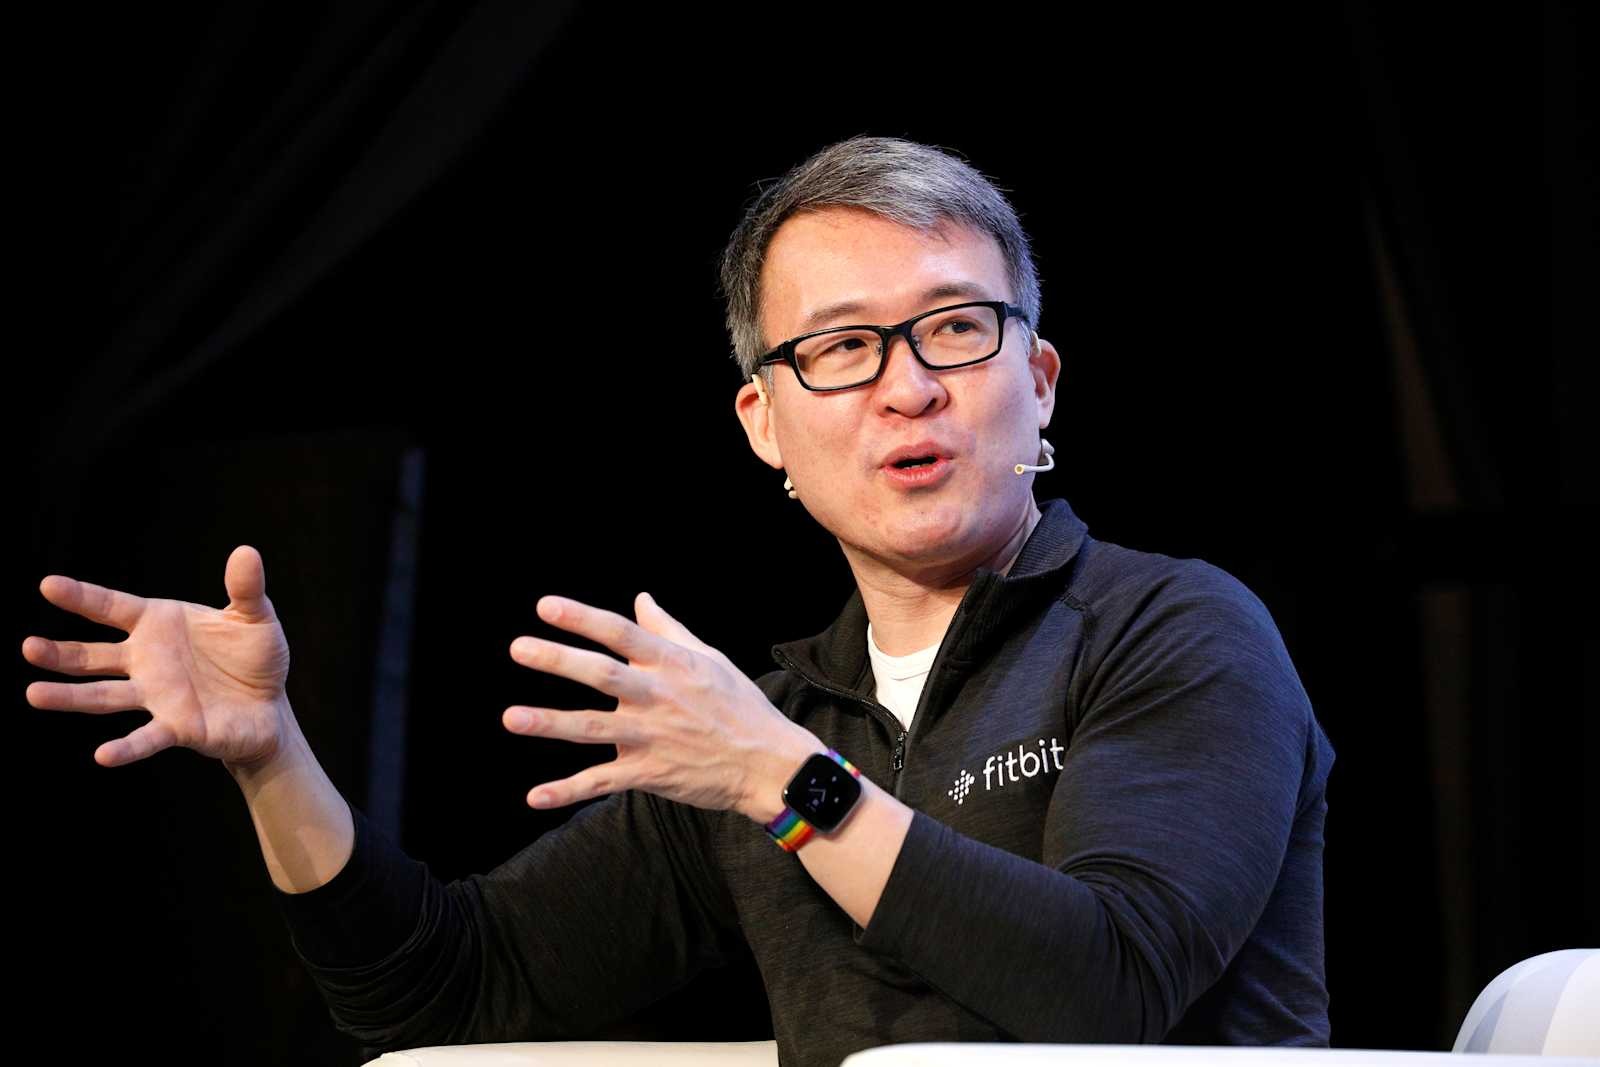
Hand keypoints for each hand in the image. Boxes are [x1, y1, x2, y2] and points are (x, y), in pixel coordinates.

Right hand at [23, 546, 291, 769]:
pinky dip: (126, 748)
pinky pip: (145, 737)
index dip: (82, 596)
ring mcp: (156, 695)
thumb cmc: (254, 657)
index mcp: (159, 624)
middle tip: (28, 647)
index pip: (112, 607)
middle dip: (60, 653)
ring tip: (35, 693)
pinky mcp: (176, 727)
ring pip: (103, 696)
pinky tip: (103, 755)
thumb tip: (246, 552)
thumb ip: (246, 589)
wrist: (270, 706)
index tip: (48, 585)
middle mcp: (147, 660)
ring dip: (70, 697)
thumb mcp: (255, 618)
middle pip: (93, 656)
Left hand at [502, 591, 820, 822]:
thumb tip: (640, 598)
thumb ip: (669, 629)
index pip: (621, 633)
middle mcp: (659, 696)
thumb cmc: (740, 705)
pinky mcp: (650, 773)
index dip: (582, 619)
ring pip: (593, 728)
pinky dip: (568, 791)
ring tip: (511, 717)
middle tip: (518, 648)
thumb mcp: (710, 658)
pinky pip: (602, 782)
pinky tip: (535, 797)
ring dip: (550, 723)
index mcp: (673, 664)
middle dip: (558, 661)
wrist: (769, 763)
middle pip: (601, 674)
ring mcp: (653, 736)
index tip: (545, 606)